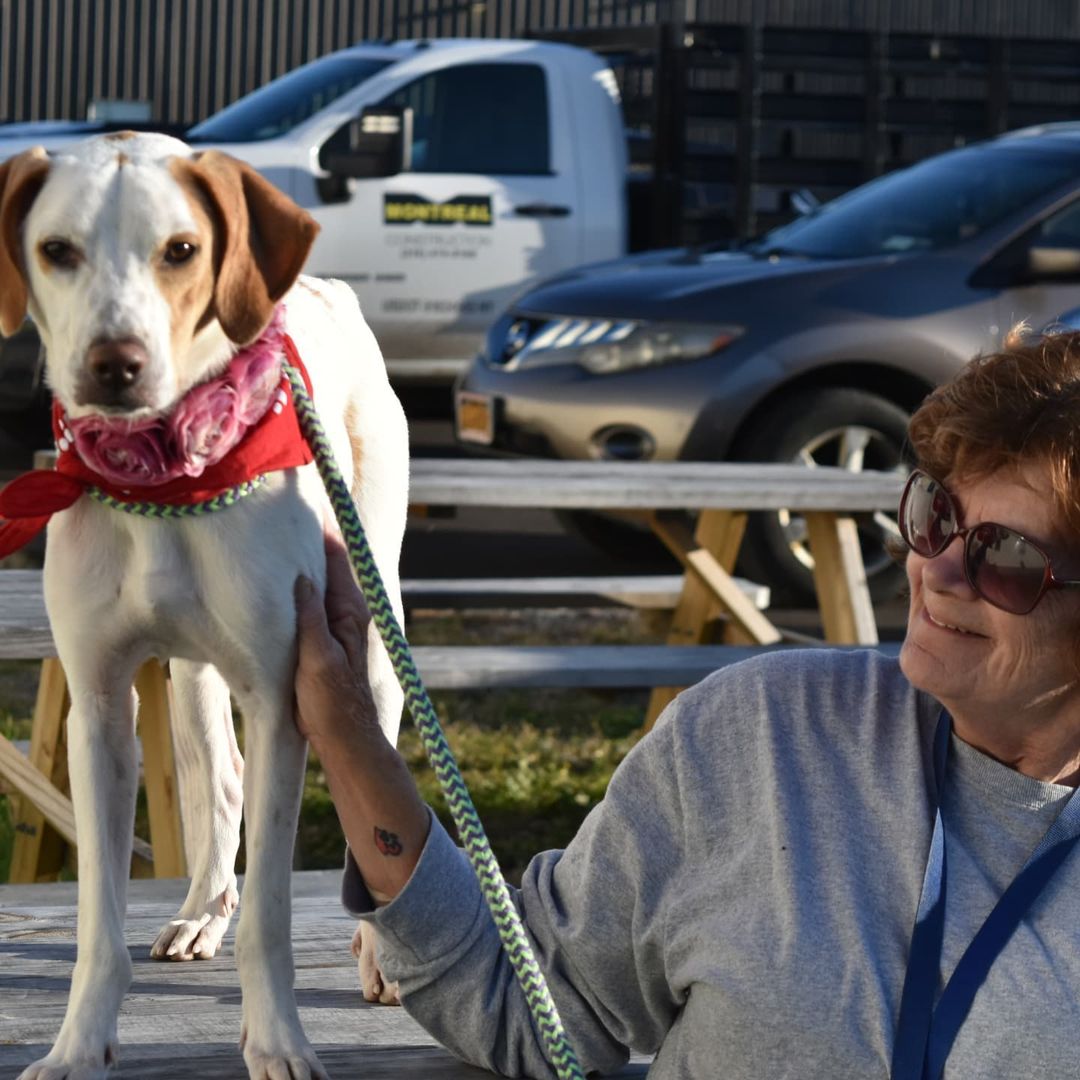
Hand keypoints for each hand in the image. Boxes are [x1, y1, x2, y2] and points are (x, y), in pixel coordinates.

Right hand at [293, 531, 429, 900]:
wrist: (345, 740)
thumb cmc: (332, 705)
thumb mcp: (317, 659)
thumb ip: (310, 617)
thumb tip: (302, 575)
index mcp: (350, 610)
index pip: (336, 554)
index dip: (320, 526)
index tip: (302, 497)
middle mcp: (348, 610)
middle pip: (327, 560)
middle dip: (307, 534)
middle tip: (280, 503)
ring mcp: (337, 622)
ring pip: (318, 578)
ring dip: (300, 556)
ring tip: (274, 529)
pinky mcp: (325, 636)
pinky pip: (310, 598)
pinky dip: (296, 583)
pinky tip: (276, 576)